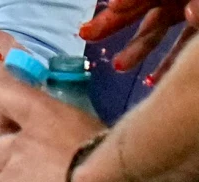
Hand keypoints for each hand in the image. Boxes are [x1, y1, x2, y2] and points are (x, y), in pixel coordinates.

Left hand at [0, 72, 107, 181]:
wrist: (102, 181)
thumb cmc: (101, 148)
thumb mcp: (81, 119)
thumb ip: (58, 123)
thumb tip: (54, 134)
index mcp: (32, 120)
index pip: (2, 100)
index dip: (1, 115)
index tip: (7, 130)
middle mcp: (10, 150)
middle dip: (1, 170)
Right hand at [81, 0, 198, 80]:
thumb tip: (189, 13)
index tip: (112, 6)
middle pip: (141, 8)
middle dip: (114, 22)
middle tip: (85, 34)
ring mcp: (186, 14)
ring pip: (155, 32)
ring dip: (135, 50)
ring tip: (118, 67)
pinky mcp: (193, 37)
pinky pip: (177, 50)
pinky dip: (164, 65)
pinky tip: (150, 81)